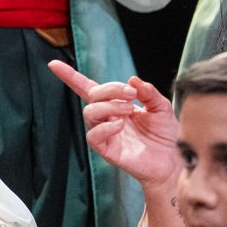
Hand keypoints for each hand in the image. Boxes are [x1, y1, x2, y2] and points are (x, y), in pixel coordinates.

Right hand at [49, 61, 180, 186]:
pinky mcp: (106, 149)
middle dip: (110, 89)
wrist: (173, 162)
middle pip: (92, 95)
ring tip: (130, 109)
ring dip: (109, 106)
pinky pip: (93, 136)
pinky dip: (105, 127)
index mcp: (114, 104)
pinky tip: (120, 126)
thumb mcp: (161, 108)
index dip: (70, 76)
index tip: (53, 64)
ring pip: (90, 112)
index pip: (87, 87)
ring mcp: (104, 132)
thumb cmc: (164, 135)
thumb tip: (133, 80)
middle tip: (131, 94)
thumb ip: (149, 93)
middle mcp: (106, 117)